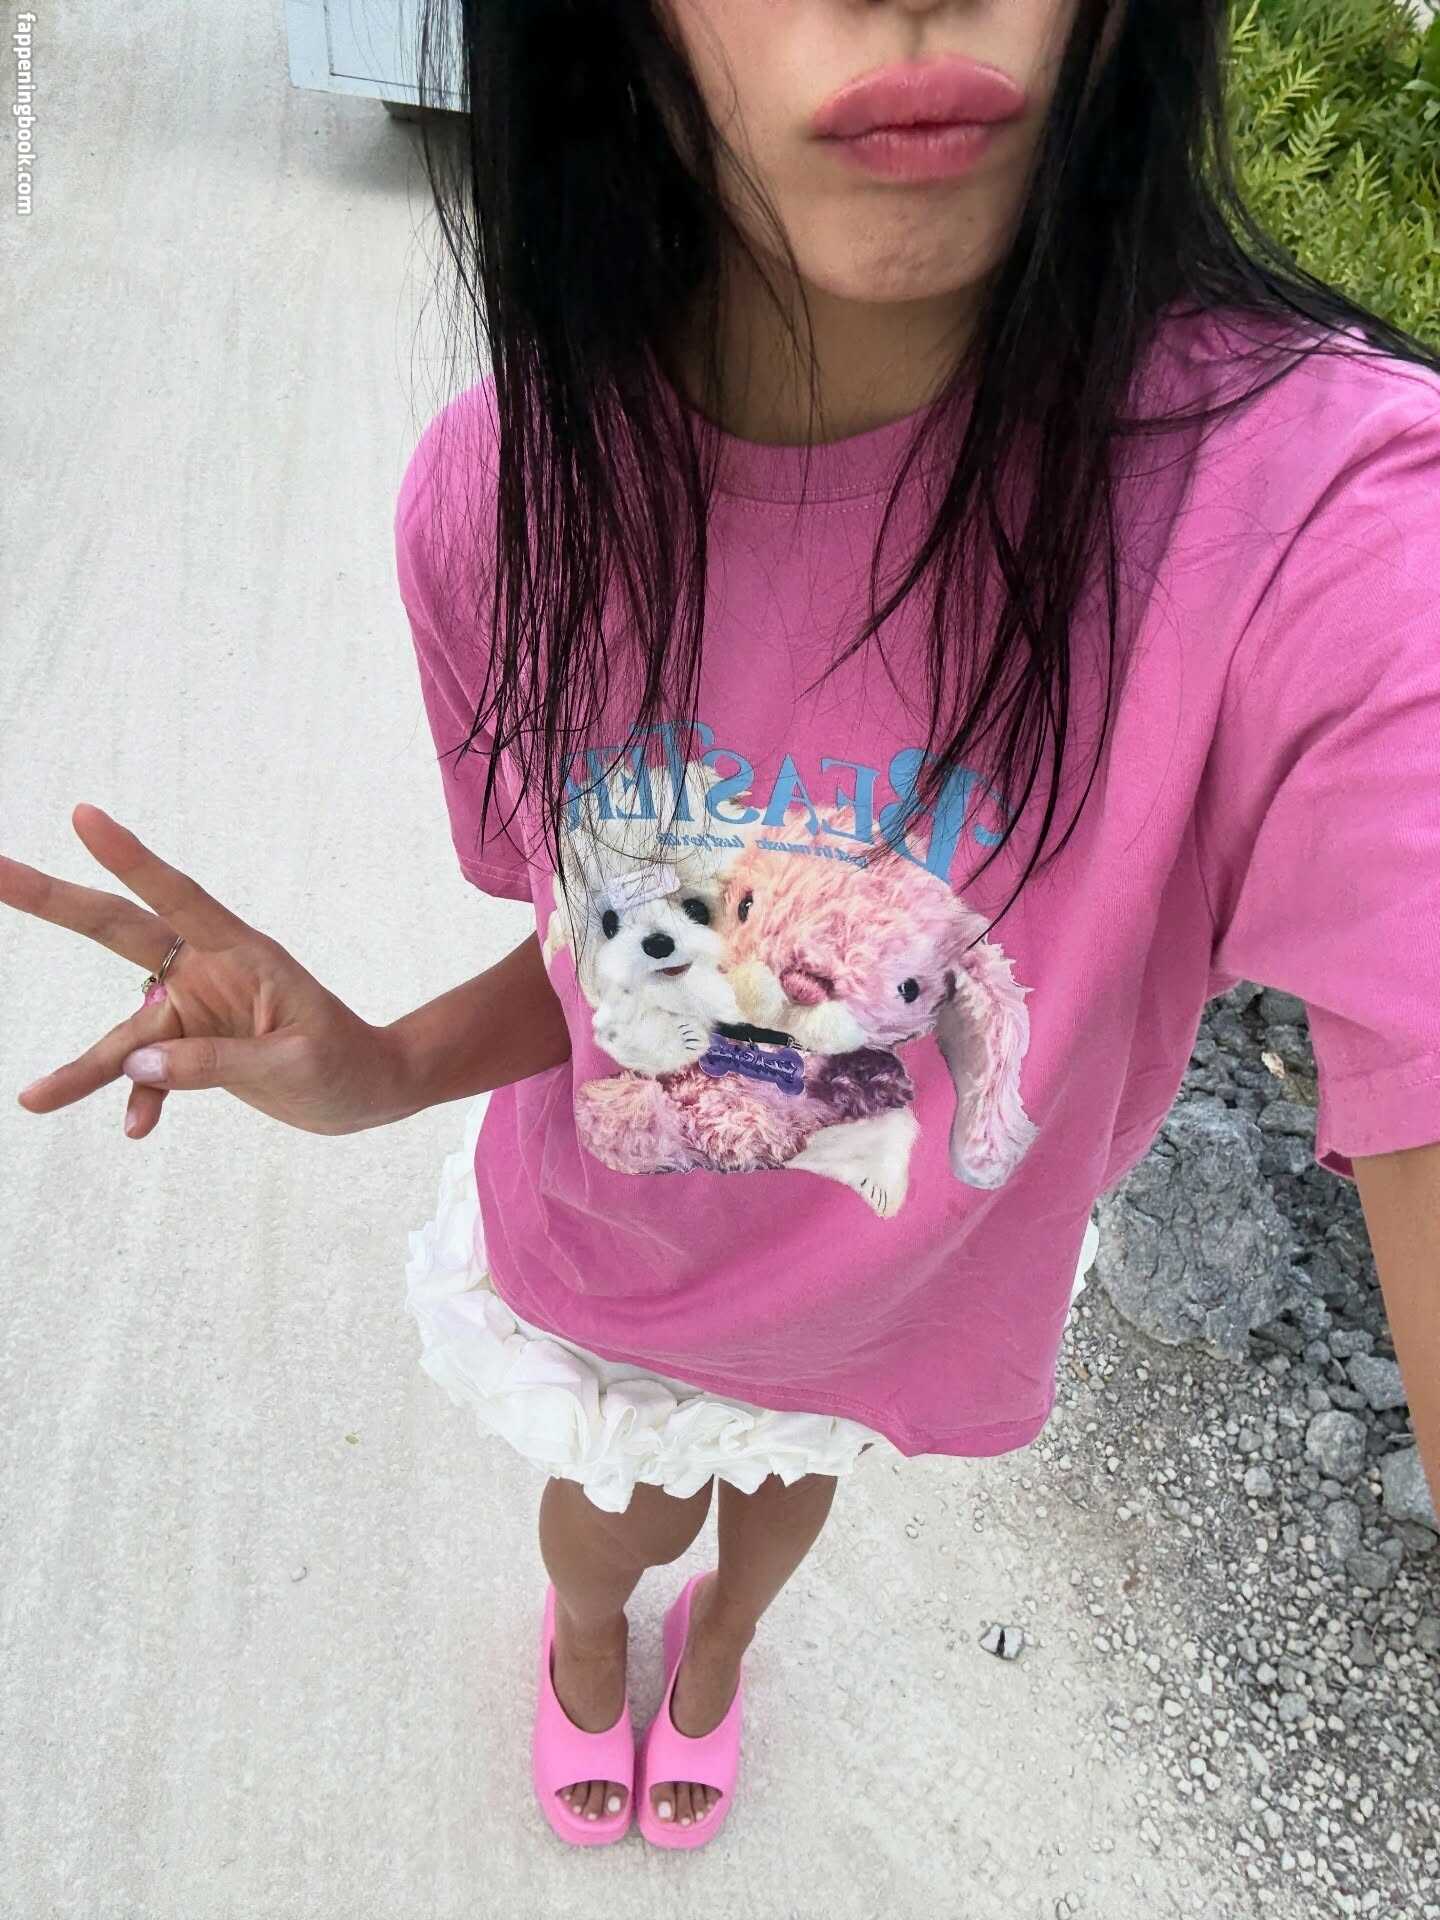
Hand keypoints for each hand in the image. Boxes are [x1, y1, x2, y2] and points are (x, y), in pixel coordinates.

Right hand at [4, 804, 407, 1138]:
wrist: (367, 1092)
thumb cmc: (345, 1064)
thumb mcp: (292, 1064)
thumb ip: (216, 1064)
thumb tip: (136, 1066)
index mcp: (243, 953)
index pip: (178, 896)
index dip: (131, 858)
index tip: (82, 815)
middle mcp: (209, 970)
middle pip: (120, 932)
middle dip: (55, 901)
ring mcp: (196, 1008)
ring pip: (126, 1034)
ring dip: (85, 1069)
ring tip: (34, 1101)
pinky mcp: (192, 1047)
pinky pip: (148, 1071)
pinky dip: (140, 1098)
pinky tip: (138, 1129)